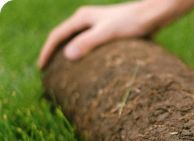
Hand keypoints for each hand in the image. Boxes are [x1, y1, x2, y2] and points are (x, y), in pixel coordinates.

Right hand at [37, 0, 193, 68]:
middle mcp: (87, 20)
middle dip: (55, 54)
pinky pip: (89, 46)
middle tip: (49, 72)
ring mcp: (97, 26)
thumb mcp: (108, 33)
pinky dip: (84, 56)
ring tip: (65, 72)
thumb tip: (68, 55)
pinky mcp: (108, 33)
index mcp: (82, 18)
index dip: (47, 52)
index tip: (41, 68)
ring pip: (77, 41)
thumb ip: (88, 42)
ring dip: (69, 55)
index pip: (57, 35)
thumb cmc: (131, 23)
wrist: (152, 16)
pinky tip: (89, 68)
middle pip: (64, 37)